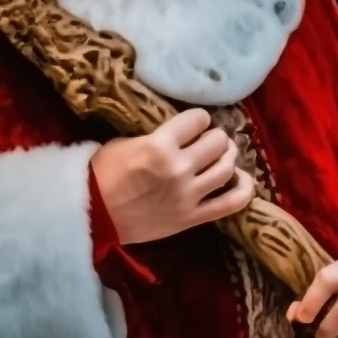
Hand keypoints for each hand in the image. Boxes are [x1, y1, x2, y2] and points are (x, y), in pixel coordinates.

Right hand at [91, 108, 254, 244]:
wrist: (93, 215)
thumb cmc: (103, 174)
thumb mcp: (125, 143)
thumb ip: (156, 137)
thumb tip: (180, 133)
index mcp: (160, 146)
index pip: (198, 120)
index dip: (198, 119)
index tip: (194, 123)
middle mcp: (179, 168)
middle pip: (218, 142)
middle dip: (215, 136)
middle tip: (208, 139)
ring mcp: (189, 195)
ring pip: (227, 168)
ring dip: (228, 157)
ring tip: (222, 155)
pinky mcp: (193, 218)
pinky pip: (231, 203)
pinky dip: (243, 189)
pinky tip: (242, 179)